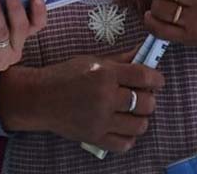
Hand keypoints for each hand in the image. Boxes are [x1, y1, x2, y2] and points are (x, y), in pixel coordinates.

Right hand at [0, 45, 164, 152]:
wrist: (39, 98)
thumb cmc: (65, 75)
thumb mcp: (92, 61)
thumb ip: (120, 60)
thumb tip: (144, 52)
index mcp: (105, 74)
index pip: (145, 77)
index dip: (157, 79)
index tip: (157, 81)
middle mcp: (105, 97)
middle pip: (146, 103)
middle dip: (149, 99)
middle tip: (142, 96)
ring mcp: (100, 120)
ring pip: (140, 125)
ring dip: (140, 119)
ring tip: (132, 113)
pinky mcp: (94, 138)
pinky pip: (125, 144)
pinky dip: (128, 137)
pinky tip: (122, 127)